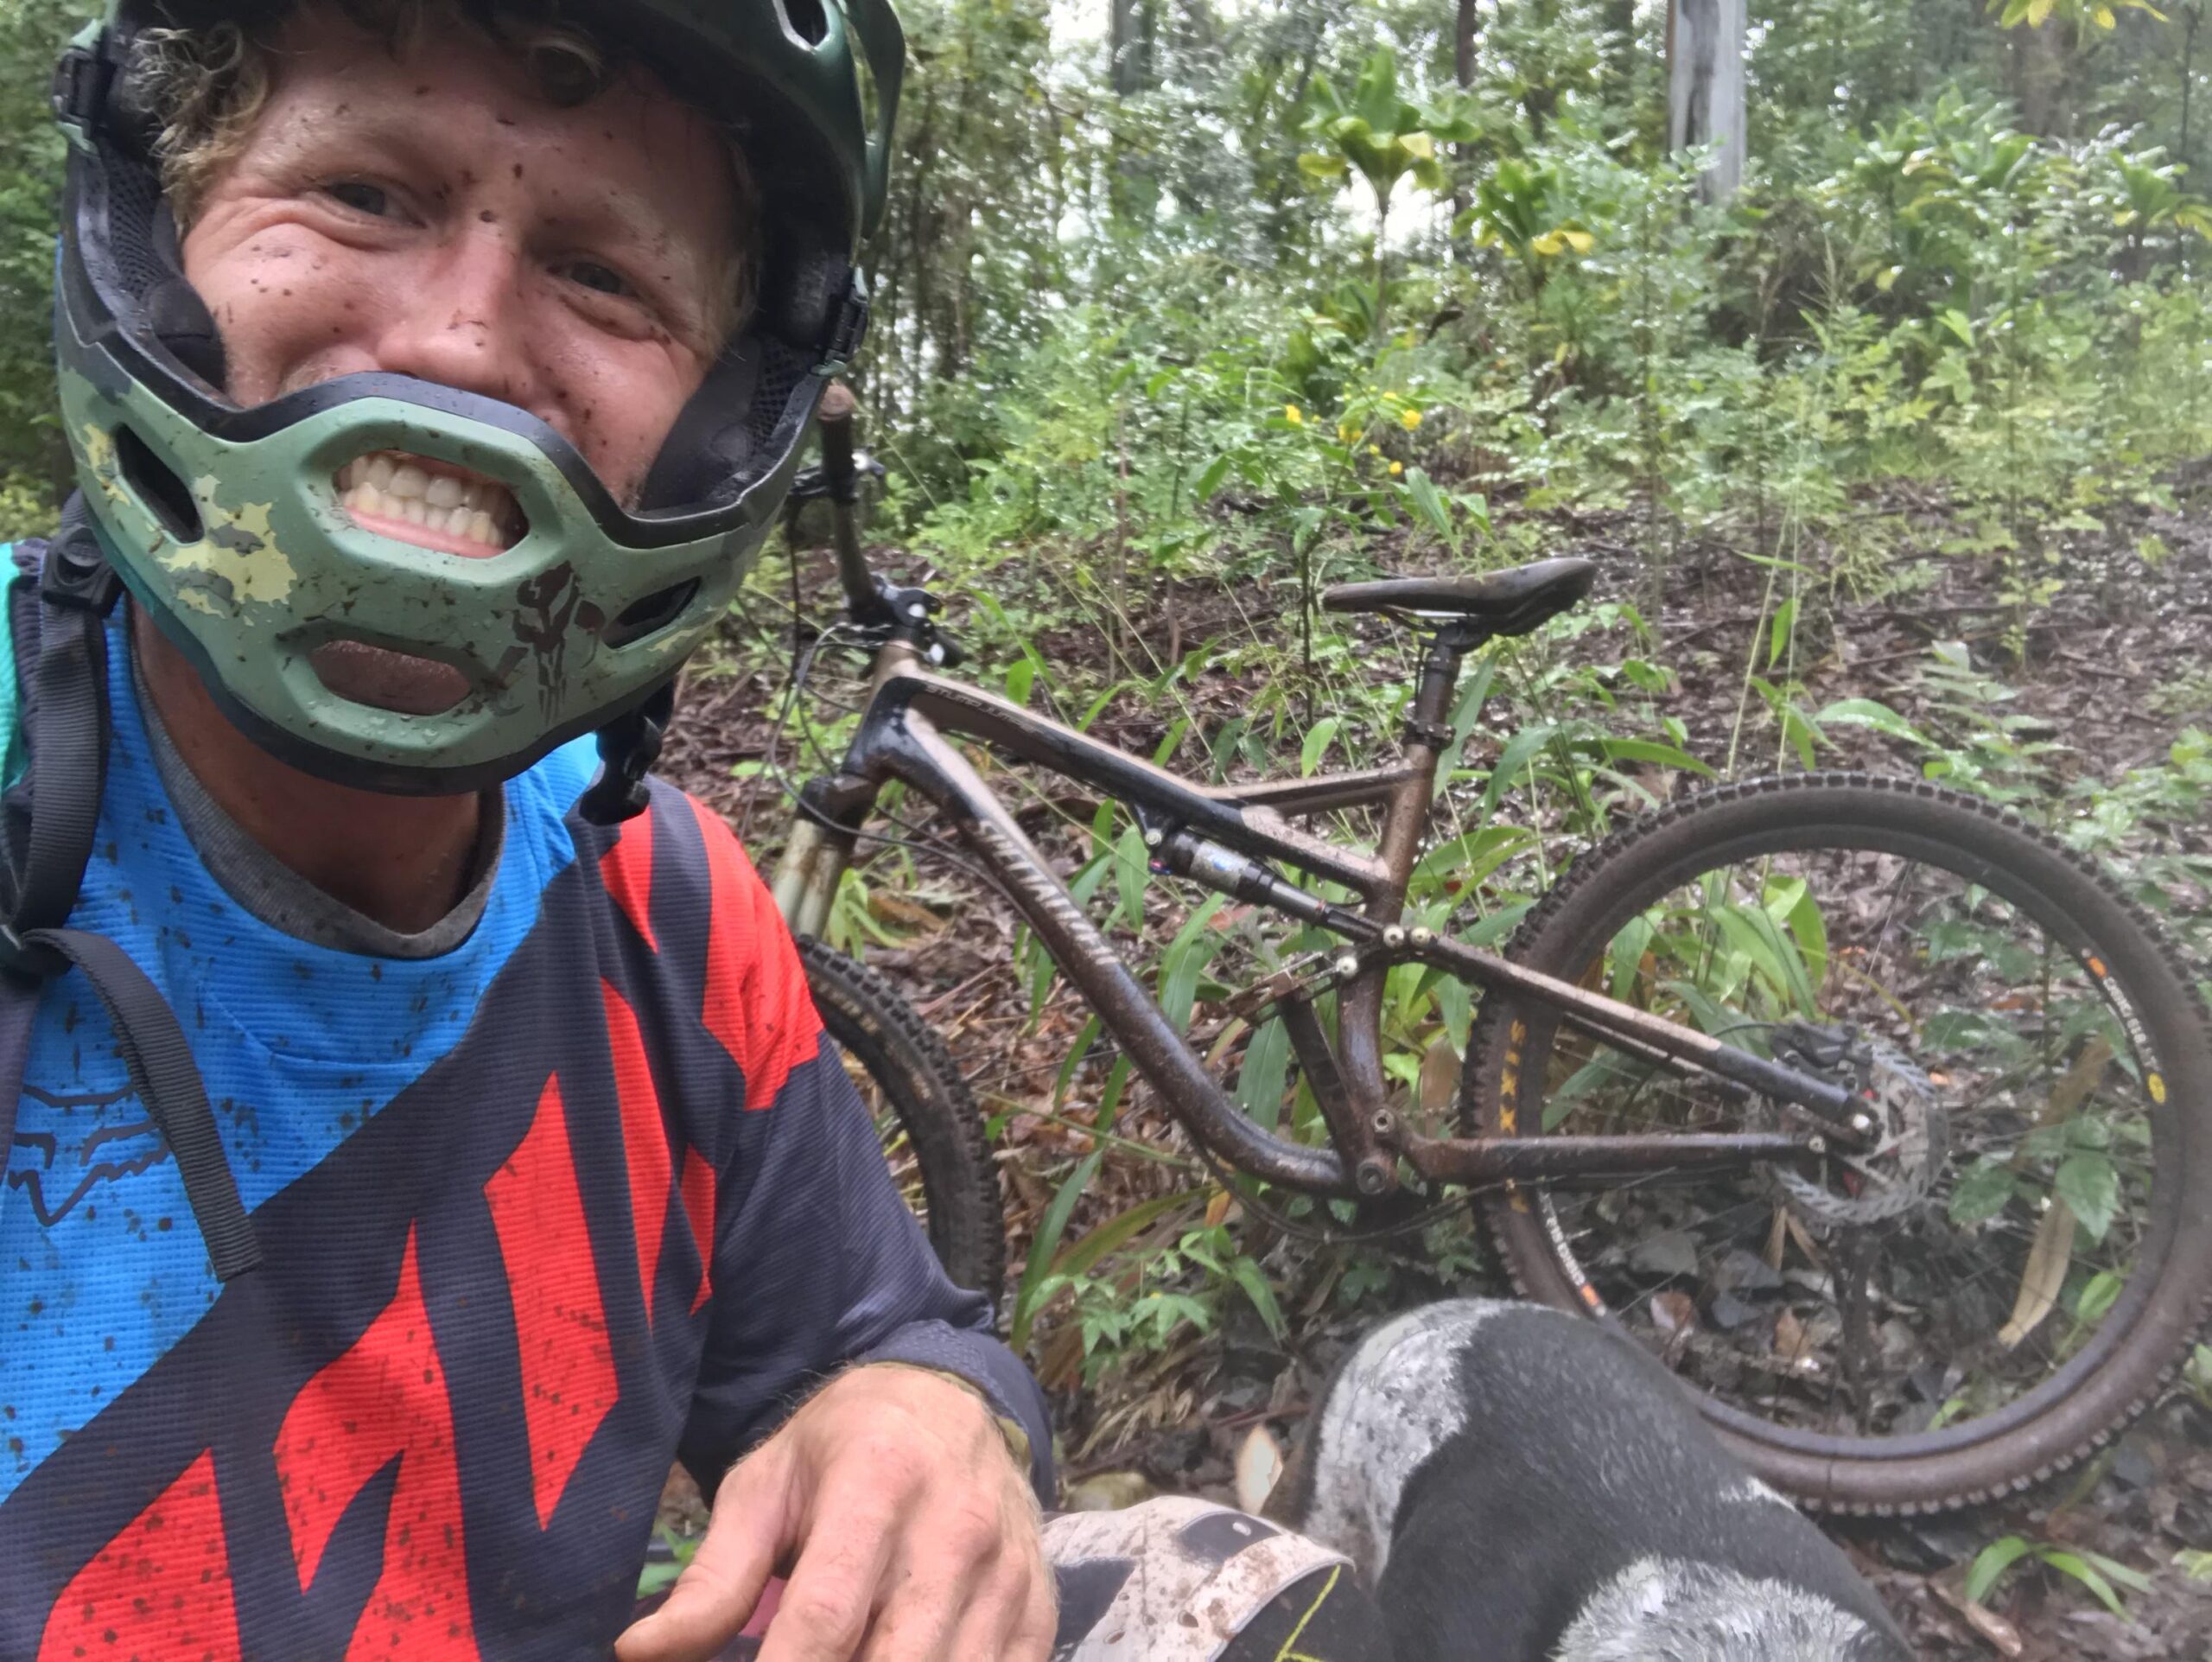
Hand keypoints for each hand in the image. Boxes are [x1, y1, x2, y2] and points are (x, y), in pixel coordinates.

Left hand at [615, 1364, 1054, 1661]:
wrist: (952, 1401)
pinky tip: (901, 1661)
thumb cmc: (843, 1448)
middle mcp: (957, 1528)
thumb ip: (714, 1575)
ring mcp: (1008, 1573)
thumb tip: (639, 1654)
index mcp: (879, 1482)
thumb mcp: (766, 1485)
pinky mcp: (1038, 1607)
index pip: (824, 1620)